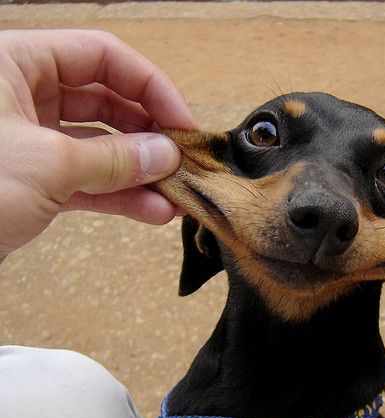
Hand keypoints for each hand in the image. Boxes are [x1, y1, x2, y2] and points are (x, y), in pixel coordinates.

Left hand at [0, 29, 196, 259]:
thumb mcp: (45, 166)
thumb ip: (114, 159)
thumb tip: (166, 154)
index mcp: (15, 64)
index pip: (102, 57)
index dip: (151, 86)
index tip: (182, 123)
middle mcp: (24, 96)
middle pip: (107, 102)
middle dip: (149, 135)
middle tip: (184, 162)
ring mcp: (29, 140)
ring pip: (100, 147)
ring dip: (140, 173)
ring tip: (177, 196)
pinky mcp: (31, 179)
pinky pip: (86, 180)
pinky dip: (118, 196)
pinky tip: (151, 211)